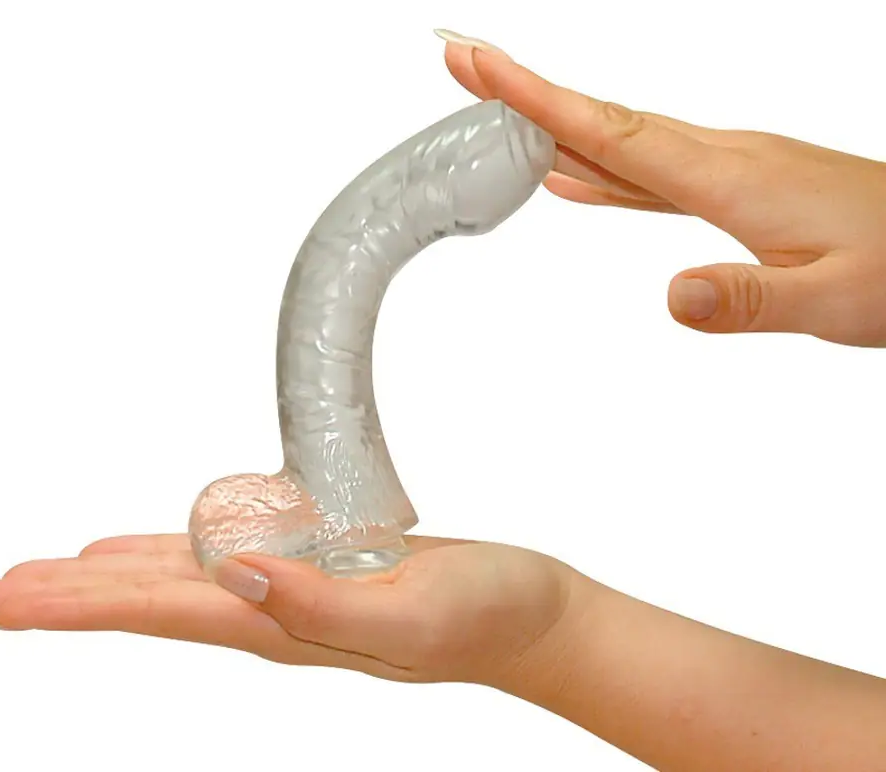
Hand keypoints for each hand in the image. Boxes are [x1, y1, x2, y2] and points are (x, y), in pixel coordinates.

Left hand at [0, 533, 572, 684]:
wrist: (523, 613)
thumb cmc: (481, 616)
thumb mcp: (410, 617)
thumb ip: (321, 607)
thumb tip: (237, 575)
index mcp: (282, 627)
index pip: (154, 613)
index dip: (72, 606)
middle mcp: (271, 612)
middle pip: (142, 601)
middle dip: (58, 598)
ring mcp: (288, 590)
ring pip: (170, 579)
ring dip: (97, 579)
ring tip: (37, 581)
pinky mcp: (311, 565)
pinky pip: (217, 557)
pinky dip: (163, 554)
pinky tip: (135, 556)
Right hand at [438, 31, 885, 346]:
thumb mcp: (835, 299)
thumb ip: (752, 298)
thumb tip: (674, 296)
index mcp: (730, 176)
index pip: (612, 130)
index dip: (538, 98)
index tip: (479, 64)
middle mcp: (721, 157)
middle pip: (603, 117)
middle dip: (526, 92)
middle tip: (464, 67)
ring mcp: (728, 167)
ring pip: (621, 139)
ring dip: (556, 126)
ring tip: (501, 116)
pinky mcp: (737, 186)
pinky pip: (649, 171)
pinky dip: (601, 168)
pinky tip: (577, 182)